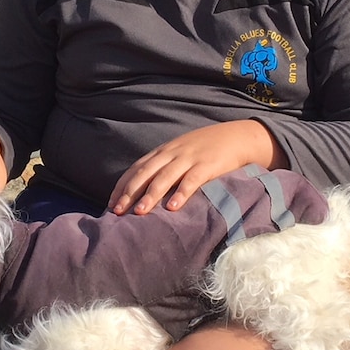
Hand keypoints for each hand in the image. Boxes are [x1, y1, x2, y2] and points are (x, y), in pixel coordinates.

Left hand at [107, 120, 286, 214]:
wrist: (238, 136)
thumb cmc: (206, 149)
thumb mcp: (180, 154)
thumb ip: (164, 167)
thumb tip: (143, 191)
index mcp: (163, 152)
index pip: (136, 168)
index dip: (122, 186)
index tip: (111, 204)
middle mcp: (172, 153)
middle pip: (145, 173)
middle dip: (129, 193)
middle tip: (117, 212)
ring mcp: (190, 158)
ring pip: (165, 177)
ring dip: (150, 195)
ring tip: (140, 212)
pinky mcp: (209, 164)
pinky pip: (192, 180)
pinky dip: (181, 193)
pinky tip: (172, 207)